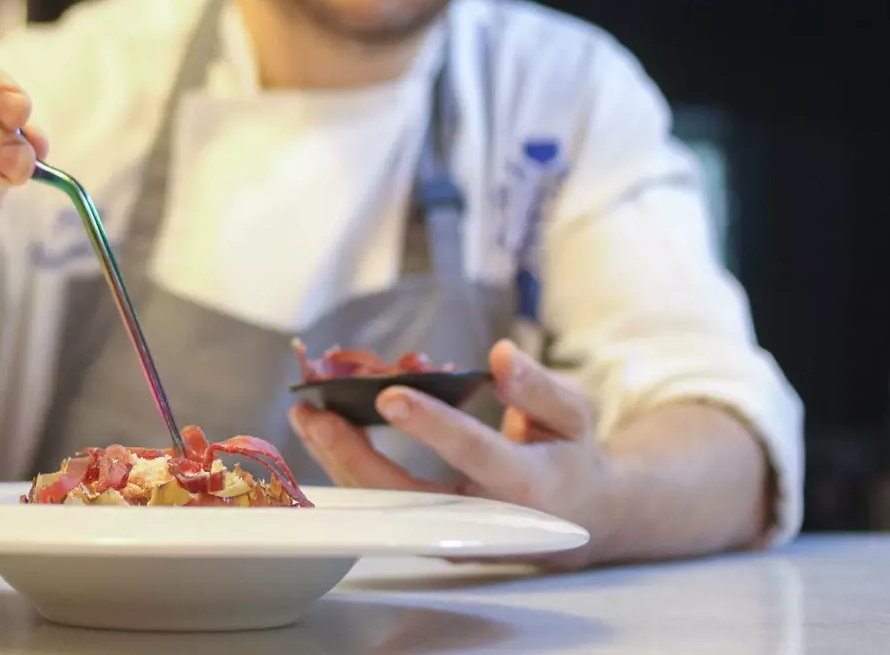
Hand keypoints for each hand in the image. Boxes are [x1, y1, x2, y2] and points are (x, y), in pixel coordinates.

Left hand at [290, 340, 617, 568]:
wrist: (583, 519)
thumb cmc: (572, 456)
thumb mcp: (574, 414)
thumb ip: (538, 386)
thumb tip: (500, 355)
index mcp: (527, 484)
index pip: (473, 452)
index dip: (431, 425)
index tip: (391, 394)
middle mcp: (483, 517)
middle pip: (409, 494)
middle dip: (355, 454)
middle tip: (316, 412)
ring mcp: (452, 533)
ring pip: (386, 504)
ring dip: (339, 460)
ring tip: (305, 415)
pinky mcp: (431, 534)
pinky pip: (384, 502)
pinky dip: (350, 466)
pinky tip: (324, 431)